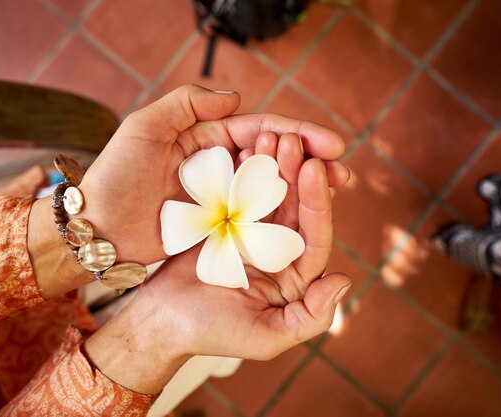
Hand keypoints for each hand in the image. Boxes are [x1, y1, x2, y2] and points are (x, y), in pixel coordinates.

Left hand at [28, 84, 349, 297]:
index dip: (297, 135)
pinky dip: (282, 216)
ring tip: (335, 191)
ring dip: (303, 189)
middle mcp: (219, 162)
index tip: (330, 145)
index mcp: (206, 134)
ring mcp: (221, 195)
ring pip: (270, 187)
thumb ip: (187, 103)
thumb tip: (235, 98)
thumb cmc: (116, 176)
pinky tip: (305, 219)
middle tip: (343, 172)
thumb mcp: (144, 127)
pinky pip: (255, 217)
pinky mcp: (218, 225)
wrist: (98, 229)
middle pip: (274, 157)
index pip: (260, 129)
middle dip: (311, 161)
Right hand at [84, 152, 350, 393]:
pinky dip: (244, 170)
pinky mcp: (225, 222)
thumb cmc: (211, 333)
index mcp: (294, 276)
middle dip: (296, 172)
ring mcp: (251, 233)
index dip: (318, 202)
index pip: (315, 235)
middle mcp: (277, 251)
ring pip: (269, 194)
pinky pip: (239, 192)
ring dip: (273, 164)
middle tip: (292, 140)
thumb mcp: (266, 337)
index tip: (314, 169)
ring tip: (270, 136)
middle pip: (295, 207)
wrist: (158, 321)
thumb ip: (311, 317)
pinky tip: (246, 146)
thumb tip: (342, 279)